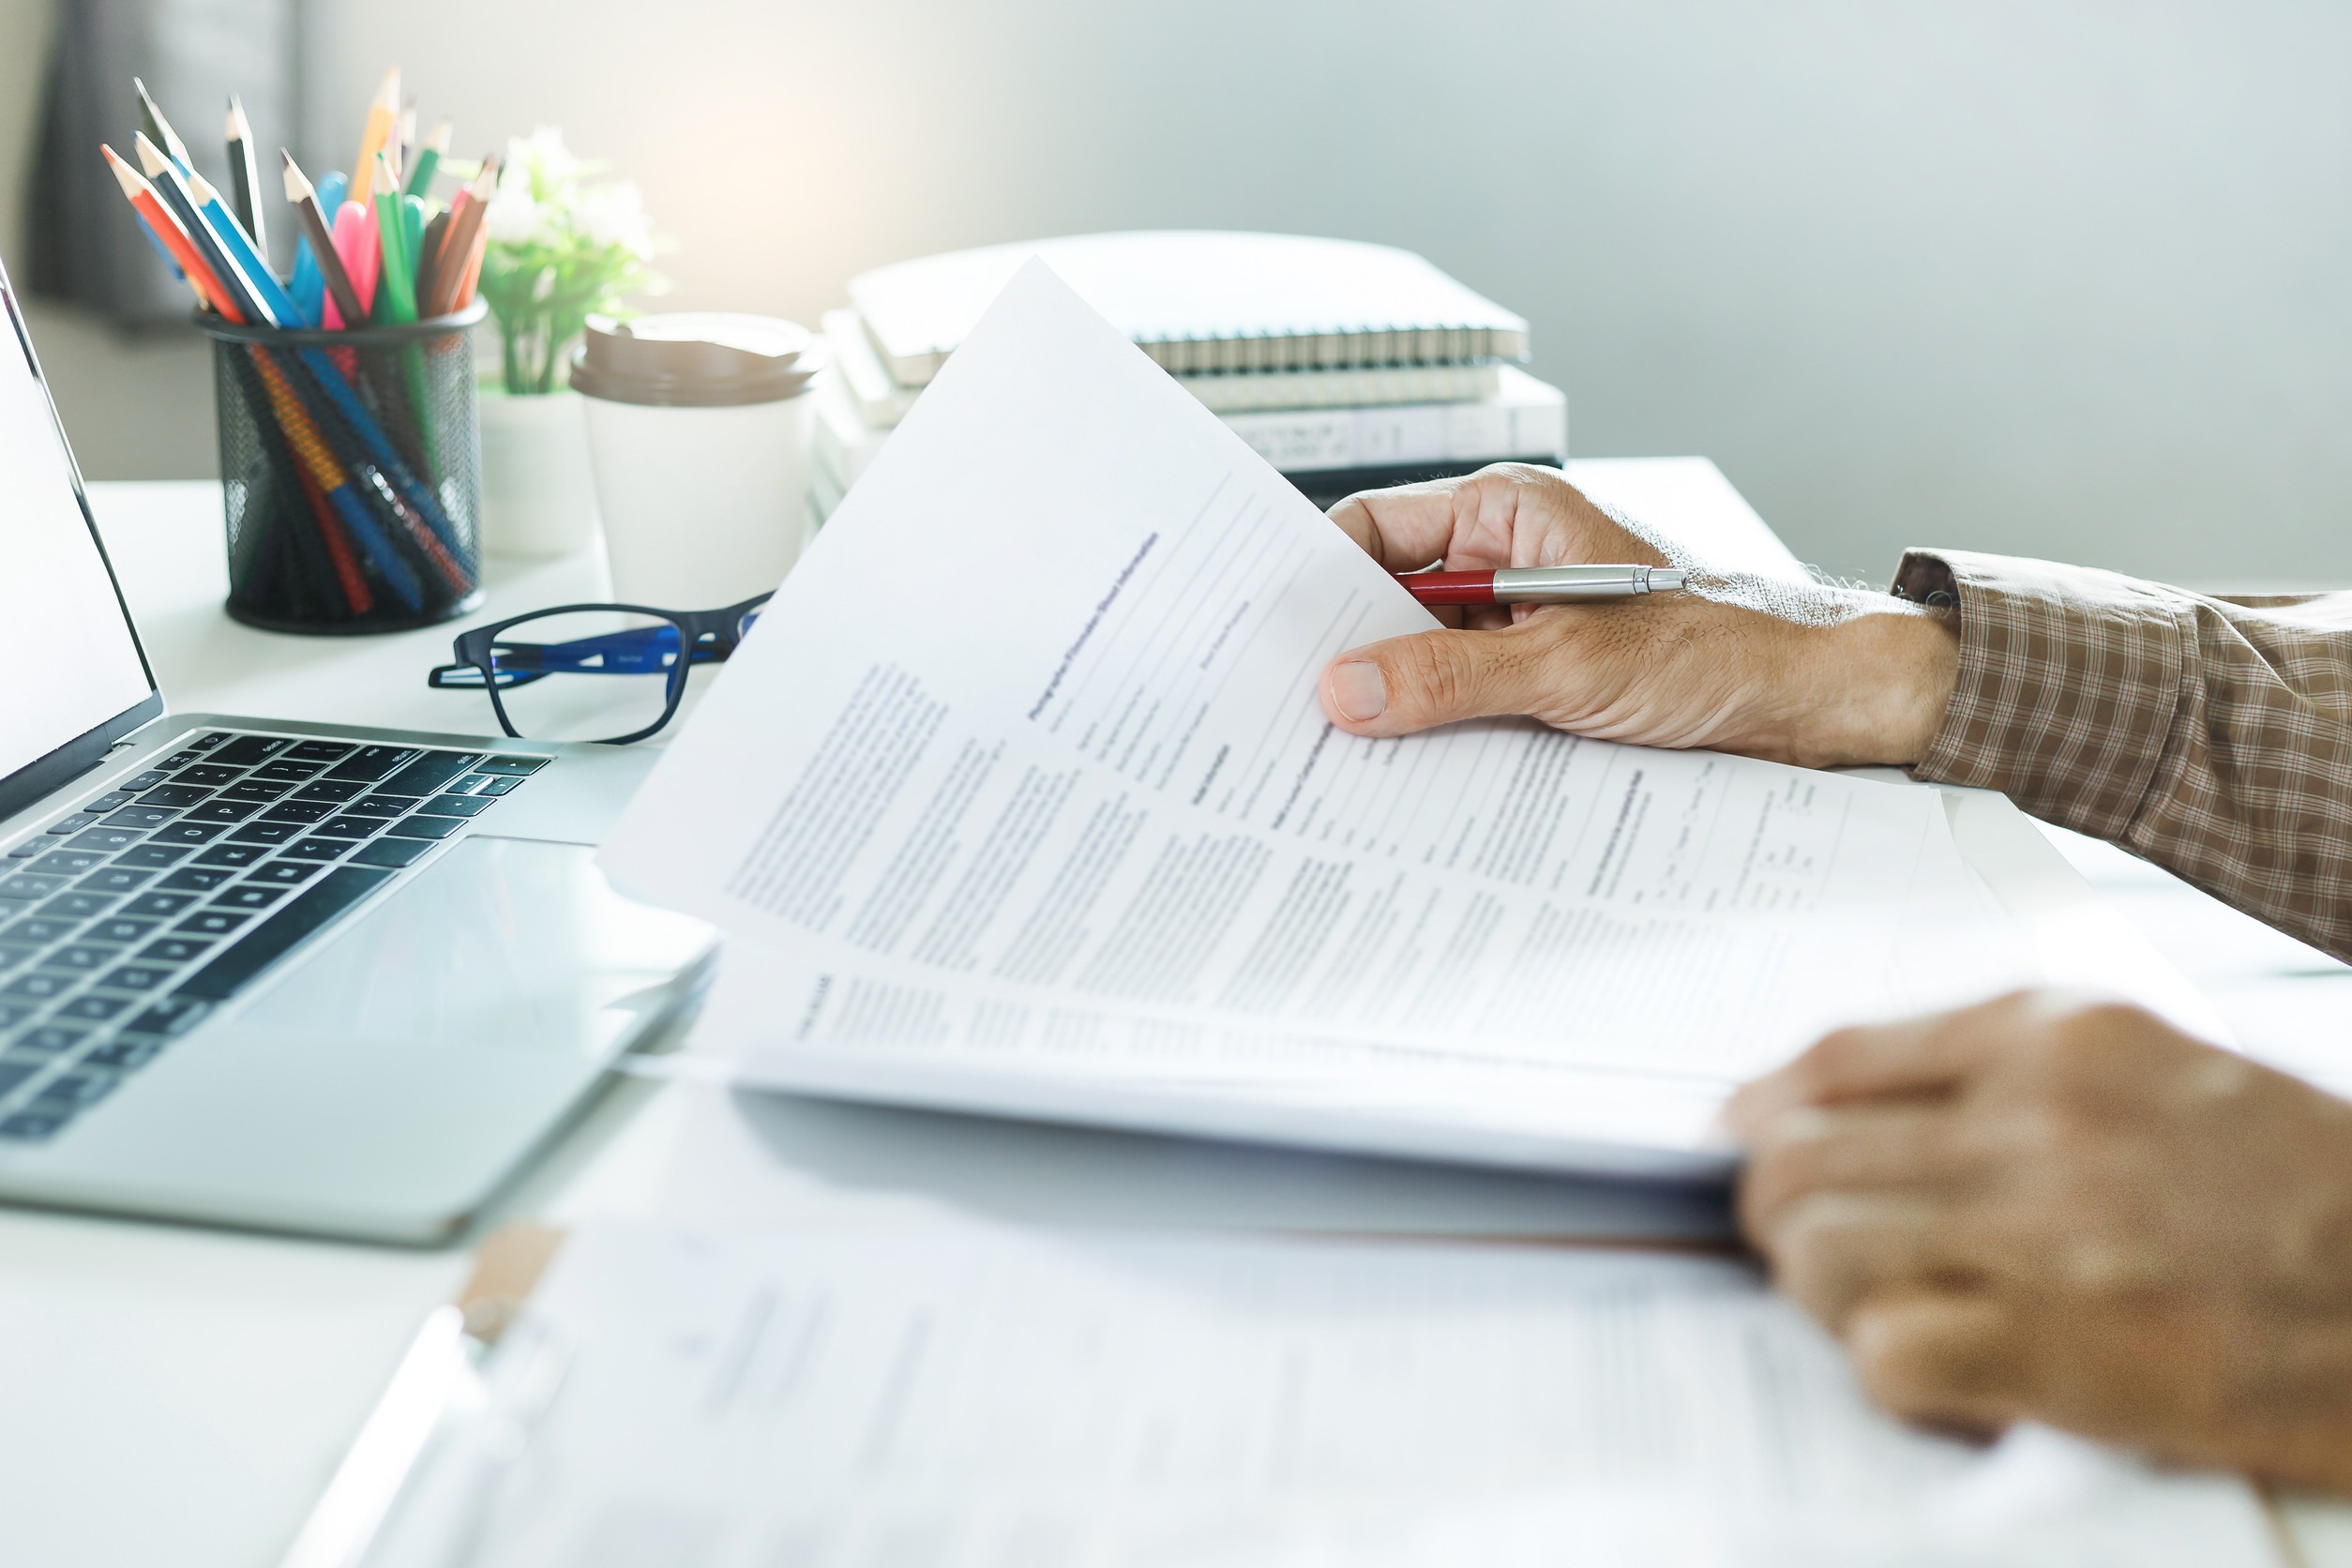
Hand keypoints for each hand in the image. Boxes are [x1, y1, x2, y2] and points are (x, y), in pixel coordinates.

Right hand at [1316, 465, 1958, 767]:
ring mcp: (1517, 626)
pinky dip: (1434, 739)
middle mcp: (1503, 560)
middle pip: (1387, 602)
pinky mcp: (1537, 683)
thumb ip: (1450, 677)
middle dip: (1346, 657)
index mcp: (1506, 512)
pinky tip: (1404, 780)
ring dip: (1393, 708)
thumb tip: (1342, 690)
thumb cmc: (1718, 649)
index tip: (1264, 639)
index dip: (1312, 581)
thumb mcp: (1570, 664)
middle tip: (1285, 715)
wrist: (1811, 707)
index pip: (1372, 530)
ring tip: (1334, 759)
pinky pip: (1459, 706)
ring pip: (1420, 662)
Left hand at [1730, 991, 2351, 1488]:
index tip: (1743, 1137)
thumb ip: (2011, 1064)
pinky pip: (1889, 1352)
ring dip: (1816, 1286)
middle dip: (1774, 1206)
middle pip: (1801, 1155)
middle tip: (1799, 1242)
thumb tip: (1845, 1094)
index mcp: (2057, 1035)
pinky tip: (1935, 1366)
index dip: (1764, 1108)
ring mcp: (2047, 1236)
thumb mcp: (2160, 1063)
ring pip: (1819, 1247)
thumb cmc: (2298, 1185)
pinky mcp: (2068, 1351)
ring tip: (1862, 1305)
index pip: (1837, 1060)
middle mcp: (2035, 1121)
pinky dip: (1884, 1366)